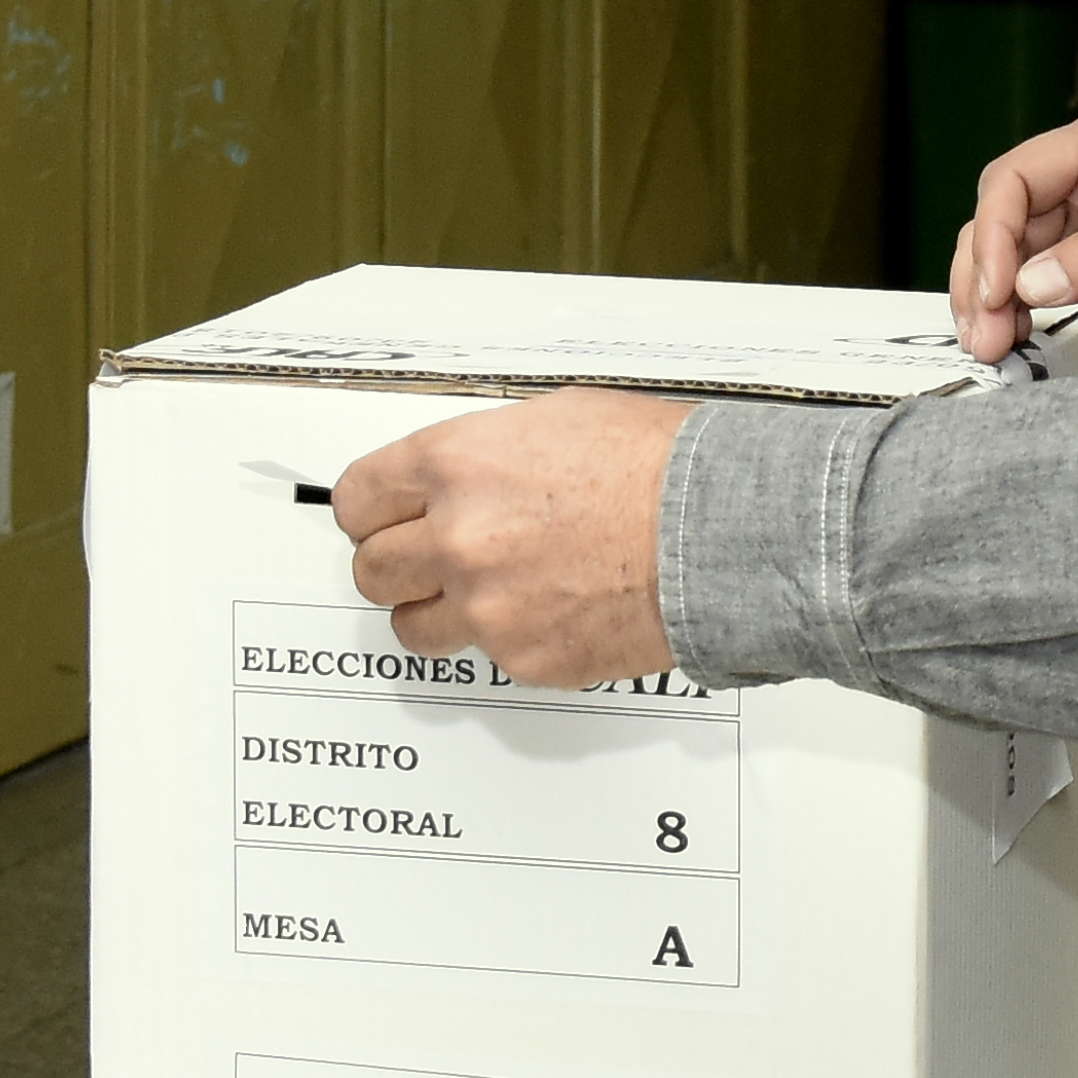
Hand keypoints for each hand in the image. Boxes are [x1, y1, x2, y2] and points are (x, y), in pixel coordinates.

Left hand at [331, 391, 694, 689]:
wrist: (718, 532)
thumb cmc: (660, 467)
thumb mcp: (556, 418)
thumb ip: (488, 453)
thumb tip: (468, 474)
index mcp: (457, 466)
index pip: (359, 499)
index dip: (368, 511)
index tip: (376, 519)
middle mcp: (459, 538)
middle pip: (373, 570)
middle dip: (395, 565)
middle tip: (422, 561)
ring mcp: (488, 606)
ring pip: (413, 628)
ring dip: (436, 612)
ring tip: (478, 594)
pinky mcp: (524, 659)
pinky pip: (487, 656)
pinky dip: (510, 638)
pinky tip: (548, 608)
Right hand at [952, 103, 1077, 361]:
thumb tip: (1030, 283)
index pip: (1018, 178)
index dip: (996, 232)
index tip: (1000, 290)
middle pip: (1000, 221)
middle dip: (983, 276)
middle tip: (985, 335)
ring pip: (1009, 260)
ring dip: (990, 302)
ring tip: (991, 349)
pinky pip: (1037, 293)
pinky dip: (1017, 318)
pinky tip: (1013, 344)